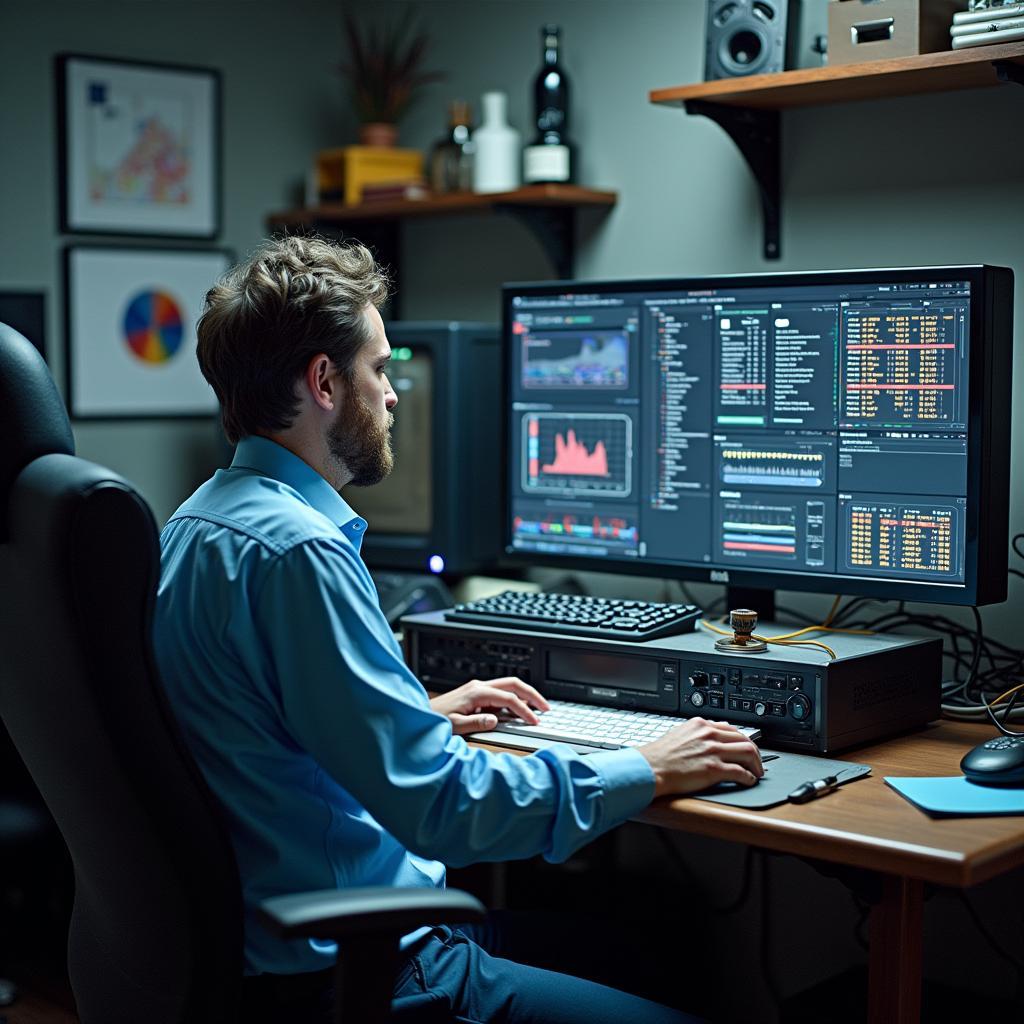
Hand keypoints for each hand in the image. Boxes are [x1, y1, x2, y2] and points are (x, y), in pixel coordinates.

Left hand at [430, 677, 550, 735]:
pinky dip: (514, 700)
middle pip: (514, 684)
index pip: (509, 699)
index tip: (534, 721)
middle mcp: (479, 686)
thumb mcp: (455, 726)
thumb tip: (495, 720)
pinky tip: (518, 712)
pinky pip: (501, 694)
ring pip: (509, 686)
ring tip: (537, 709)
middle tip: (546, 707)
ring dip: (525, 695)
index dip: (524, 710)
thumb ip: (476, 723)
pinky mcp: (477, 694)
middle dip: (532, 694)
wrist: (421, 715)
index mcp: (476, 692)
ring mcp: (478, 688)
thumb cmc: (435, 720)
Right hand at [638, 718, 762, 797]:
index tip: (746, 748)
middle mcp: (709, 734)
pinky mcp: (714, 769)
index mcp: (701, 724)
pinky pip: (741, 772)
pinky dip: (749, 778)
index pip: (732, 728)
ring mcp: (712, 751)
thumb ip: (697, 733)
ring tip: (757, 773)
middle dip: (755, 752)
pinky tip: (748, 781)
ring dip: (757, 764)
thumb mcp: (679, 733)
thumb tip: (710, 736)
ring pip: (748, 752)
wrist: (650, 768)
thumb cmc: (660, 755)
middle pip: (745, 739)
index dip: (743, 740)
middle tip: (757, 762)